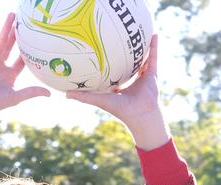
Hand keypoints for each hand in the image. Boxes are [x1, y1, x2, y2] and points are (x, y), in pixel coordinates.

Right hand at [0, 13, 49, 115]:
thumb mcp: (16, 96)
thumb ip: (32, 92)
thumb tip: (49, 94)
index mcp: (10, 74)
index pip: (21, 60)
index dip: (27, 51)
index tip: (36, 42)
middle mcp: (2, 65)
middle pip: (11, 46)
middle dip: (17, 34)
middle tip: (23, 21)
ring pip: (2, 40)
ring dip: (6, 27)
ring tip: (12, 14)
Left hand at [65, 35, 169, 150]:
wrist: (140, 115)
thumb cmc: (120, 109)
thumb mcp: (100, 100)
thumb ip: (85, 97)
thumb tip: (65, 94)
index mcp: (119, 87)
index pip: (112, 73)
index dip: (107, 64)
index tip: (100, 53)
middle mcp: (131, 81)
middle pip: (127, 64)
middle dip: (124, 53)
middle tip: (117, 39)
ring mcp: (143, 78)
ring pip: (142, 59)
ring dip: (141, 48)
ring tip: (138, 33)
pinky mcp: (152, 75)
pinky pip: (153, 58)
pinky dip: (154, 47)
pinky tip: (154, 34)